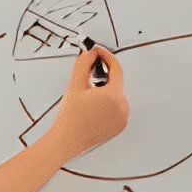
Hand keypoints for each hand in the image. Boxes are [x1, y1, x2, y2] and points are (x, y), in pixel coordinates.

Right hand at [46, 43, 128, 159]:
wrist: (68, 140)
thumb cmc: (70, 117)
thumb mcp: (74, 86)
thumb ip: (83, 65)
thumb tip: (90, 53)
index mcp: (114, 94)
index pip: (115, 69)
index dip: (106, 57)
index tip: (98, 52)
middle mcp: (122, 105)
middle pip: (115, 83)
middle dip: (102, 78)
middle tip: (85, 81)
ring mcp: (123, 117)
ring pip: (116, 96)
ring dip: (105, 92)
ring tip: (87, 100)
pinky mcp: (120, 125)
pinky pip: (117, 109)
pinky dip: (108, 105)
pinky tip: (92, 110)